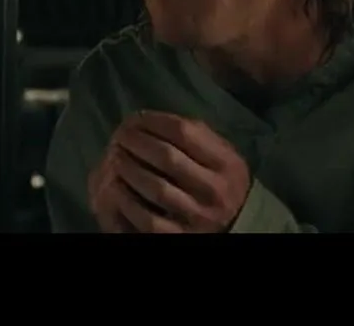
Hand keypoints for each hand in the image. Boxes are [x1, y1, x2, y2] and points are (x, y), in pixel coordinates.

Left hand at [88, 111, 250, 232]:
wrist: (237, 220)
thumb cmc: (220, 177)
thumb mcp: (221, 152)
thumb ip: (196, 134)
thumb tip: (150, 120)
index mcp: (225, 162)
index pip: (184, 132)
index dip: (154, 121)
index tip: (135, 118)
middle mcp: (215, 189)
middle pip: (167, 157)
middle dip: (137, 143)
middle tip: (120, 137)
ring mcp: (198, 215)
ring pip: (156, 188)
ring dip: (130, 170)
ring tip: (117, 158)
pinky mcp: (181, 236)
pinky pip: (148, 220)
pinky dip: (128, 203)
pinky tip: (118, 188)